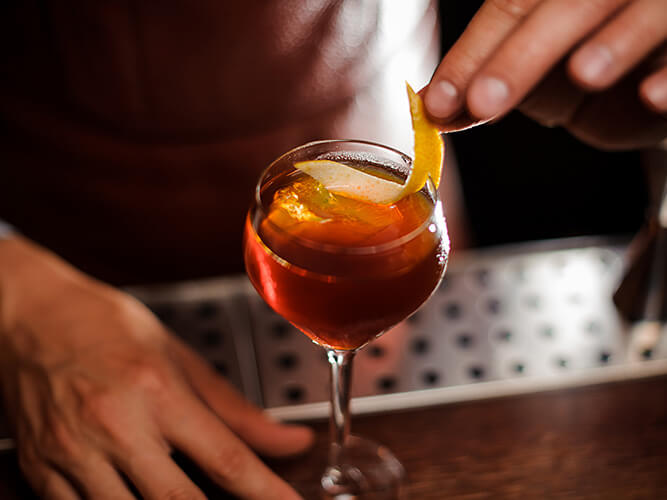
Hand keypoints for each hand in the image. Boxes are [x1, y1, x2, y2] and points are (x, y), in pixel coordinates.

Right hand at [0, 236, 311, 499]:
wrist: (29, 313)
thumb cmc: (106, 326)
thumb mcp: (179, 357)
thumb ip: (236, 409)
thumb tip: (289, 439)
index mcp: (158, 389)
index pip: (226, 458)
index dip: (267, 492)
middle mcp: (116, 424)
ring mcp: (73, 452)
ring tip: (184, 499)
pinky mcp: (41, 470)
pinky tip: (135, 499)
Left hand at [425, 0, 666, 148]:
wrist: (661, 87)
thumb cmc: (601, 77)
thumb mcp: (547, 85)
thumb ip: (501, 88)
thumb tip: (442, 107)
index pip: (511, 7)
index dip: (473, 54)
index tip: (441, 101)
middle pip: (566, 7)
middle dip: (520, 56)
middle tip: (484, 101)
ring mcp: (659, 7)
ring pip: (642, 11)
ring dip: (614, 41)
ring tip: (584, 74)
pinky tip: (651, 97)